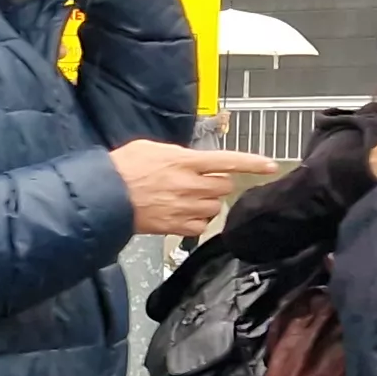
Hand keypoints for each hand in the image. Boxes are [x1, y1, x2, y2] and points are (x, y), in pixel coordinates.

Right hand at [110, 140, 279, 237]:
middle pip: (224, 186)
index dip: (253, 163)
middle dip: (217, 184)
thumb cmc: (123, 168)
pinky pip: (201, 226)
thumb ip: (177, 154)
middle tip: (199, 183)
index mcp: (185, 161)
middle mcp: (190, 185)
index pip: (228, 161)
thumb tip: (189, 160)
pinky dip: (197, 221)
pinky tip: (183, 215)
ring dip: (207, 202)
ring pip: (215, 207)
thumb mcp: (151, 148)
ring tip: (187, 199)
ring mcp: (185, 207)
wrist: (104, 195)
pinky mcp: (177, 227)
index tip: (271, 166)